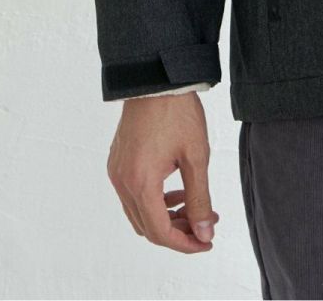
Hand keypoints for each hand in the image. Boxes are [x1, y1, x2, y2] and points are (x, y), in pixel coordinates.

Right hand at [106, 92, 220, 252]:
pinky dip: (154, 201)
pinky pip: (132, 195)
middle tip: (206, 225)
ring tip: (196, 208)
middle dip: (178, 231)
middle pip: (147, 227)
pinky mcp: (117, 162)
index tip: (206, 242)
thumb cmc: (178, 111)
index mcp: (141, 183)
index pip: (160, 232)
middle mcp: (122, 182)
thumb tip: (205, 231)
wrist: (157, 78)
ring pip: (139, 213)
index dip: (184, 243)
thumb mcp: (196, 155)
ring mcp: (116, 172)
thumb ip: (200, 197)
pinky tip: (176, 191)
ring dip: (166, 217)